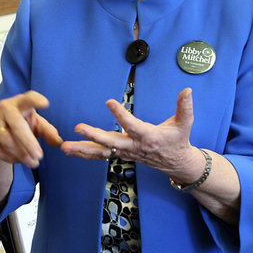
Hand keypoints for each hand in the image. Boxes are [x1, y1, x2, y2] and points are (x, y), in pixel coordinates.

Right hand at [0, 91, 62, 168]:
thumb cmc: (22, 124)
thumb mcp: (36, 125)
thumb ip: (48, 132)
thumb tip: (59, 142)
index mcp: (20, 102)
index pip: (28, 98)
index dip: (36, 100)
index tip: (45, 104)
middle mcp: (4, 108)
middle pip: (17, 125)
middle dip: (29, 143)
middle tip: (40, 156)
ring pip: (7, 140)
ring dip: (22, 154)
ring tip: (33, 162)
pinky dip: (11, 158)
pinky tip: (19, 161)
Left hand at [61, 88, 196, 173]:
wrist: (175, 162)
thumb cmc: (178, 140)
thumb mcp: (185, 124)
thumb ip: (185, 107)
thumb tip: (187, 90)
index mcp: (148, 136)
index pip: (132, 125)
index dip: (120, 114)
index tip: (108, 101)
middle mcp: (133, 146)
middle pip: (110, 142)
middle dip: (93, 135)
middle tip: (77, 128)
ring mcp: (124, 152)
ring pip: (100, 152)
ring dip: (81, 149)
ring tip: (64, 146)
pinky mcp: (119, 154)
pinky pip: (99, 155)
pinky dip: (83, 152)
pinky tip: (68, 150)